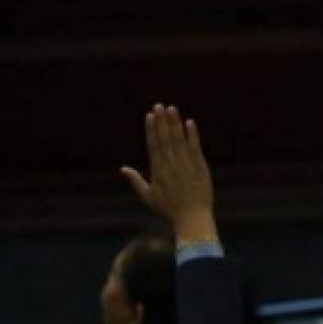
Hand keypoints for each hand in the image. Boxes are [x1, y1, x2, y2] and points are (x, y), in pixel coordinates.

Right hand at [121, 104, 217, 244]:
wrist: (192, 217)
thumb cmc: (170, 209)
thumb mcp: (148, 196)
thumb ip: (136, 181)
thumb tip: (122, 169)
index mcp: (158, 170)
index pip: (153, 145)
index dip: (151, 129)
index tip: (149, 115)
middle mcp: (171, 165)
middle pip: (165, 138)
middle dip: (162, 121)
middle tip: (159, 105)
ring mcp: (186, 165)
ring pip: (179, 140)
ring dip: (175, 123)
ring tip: (171, 108)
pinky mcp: (200, 167)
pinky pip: (195, 148)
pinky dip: (192, 135)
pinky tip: (189, 122)